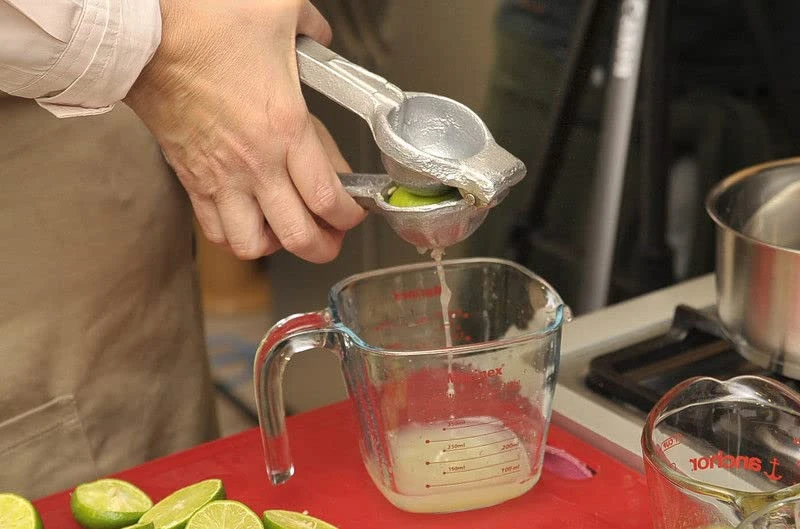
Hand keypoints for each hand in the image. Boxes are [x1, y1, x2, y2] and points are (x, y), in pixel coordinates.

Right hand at [125, 0, 366, 262]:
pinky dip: (234, 236)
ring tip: (288, 229)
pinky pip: (214, 229)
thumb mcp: (280, 13)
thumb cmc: (204, 26)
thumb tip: (321, 37)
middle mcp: (255, 163)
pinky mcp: (192, 179)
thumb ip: (313, 29)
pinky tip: (248, 220)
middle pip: (298, 236)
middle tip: (332, 235)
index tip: (355, 210)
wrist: (144, 36)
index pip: (328, 198)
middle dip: (324, 245)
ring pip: (252, 244)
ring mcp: (221, 177)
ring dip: (276, 245)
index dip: (350, 216)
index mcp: (285, 128)